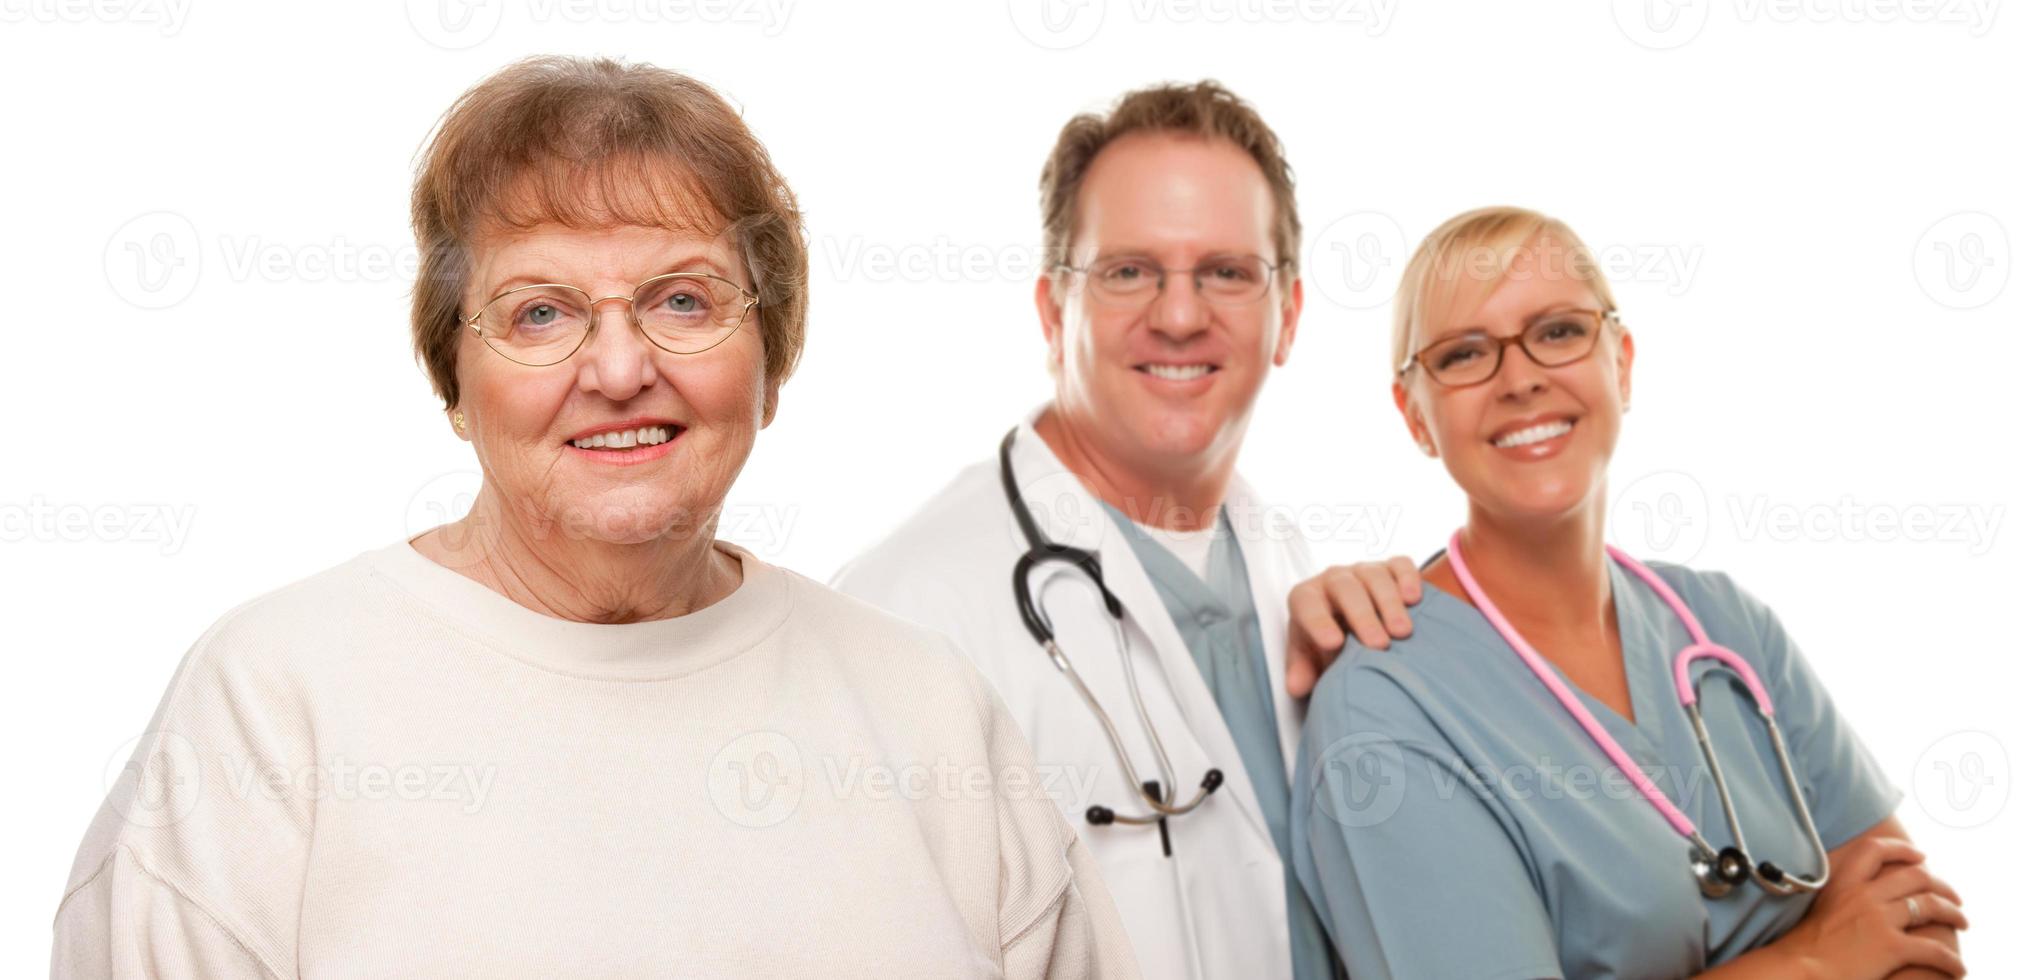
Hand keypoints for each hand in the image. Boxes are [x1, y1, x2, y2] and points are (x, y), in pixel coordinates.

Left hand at [1286, 556, 1422, 697]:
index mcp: (1307, 598)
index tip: (1333, 643)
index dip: (1318, 621)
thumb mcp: (1311, 658)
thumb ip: (1302, 670)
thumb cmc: (1328, 643)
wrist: (1351, 625)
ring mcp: (1363, 571)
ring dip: (1389, 604)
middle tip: (1378, 645)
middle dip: (1362, 616)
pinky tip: (1414, 599)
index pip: (1307, 604)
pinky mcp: (1391, 568)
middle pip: (1345, 589)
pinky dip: (1408, 578)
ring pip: (1375, 577)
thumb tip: (1297, 686)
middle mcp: (1333, 580)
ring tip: (1402, 632)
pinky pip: (1400, 565)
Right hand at [1772, 837, 1967, 979]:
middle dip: (1941, 885)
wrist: (1798, 968)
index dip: (1903, 850)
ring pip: (1932, 906)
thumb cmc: (1803, 946)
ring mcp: (1880, 919)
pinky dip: (1951, 960)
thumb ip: (1840, 898)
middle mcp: (1865, 895)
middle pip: (1916, 876)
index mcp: (1844, 883)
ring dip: (1955, 914)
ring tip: (1962, 922)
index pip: (1876, 851)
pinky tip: (1957, 968)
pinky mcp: (1892, 947)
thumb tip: (1855, 901)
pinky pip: (1934, 949)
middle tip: (1952, 898)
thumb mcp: (1819, 908)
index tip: (1920, 856)